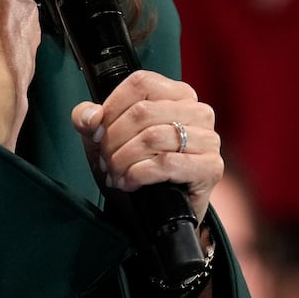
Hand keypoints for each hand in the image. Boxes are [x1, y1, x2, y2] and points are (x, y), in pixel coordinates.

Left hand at [70, 71, 221, 222]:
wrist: (154, 213)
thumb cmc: (132, 167)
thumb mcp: (102, 139)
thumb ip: (87, 118)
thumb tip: (91, 116)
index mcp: (177, 94)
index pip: (140, 83)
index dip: (111, 108)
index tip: (96, 134)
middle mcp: (198, 111)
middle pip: (143, 111)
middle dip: (113, 141)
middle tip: (105, 161)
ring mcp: (209, 139)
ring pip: (153, 137)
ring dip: (123, 160)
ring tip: (115, 174)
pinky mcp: (211, 167)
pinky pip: (167, 163)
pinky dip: (139, 174)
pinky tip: (129, 183)